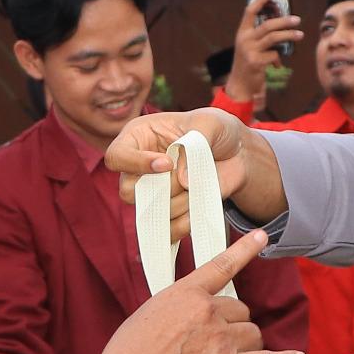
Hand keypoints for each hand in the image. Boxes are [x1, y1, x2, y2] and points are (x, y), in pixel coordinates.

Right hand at [97, 229, 303, 353]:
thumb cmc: (129, 352)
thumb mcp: (149, 312)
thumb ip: (175, 308)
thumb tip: (186, 318)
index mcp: (187, 293)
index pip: (222, 266)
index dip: (244, 250)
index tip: (262, 236)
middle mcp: (209, 311)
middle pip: (240, 310)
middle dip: (233, 322)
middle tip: (214, 338)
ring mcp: (222, 340)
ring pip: (252, 333)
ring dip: (247, 341)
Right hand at [103, 108, 257, 233]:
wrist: (236, 155)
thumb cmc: (216, 130)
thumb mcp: (211, 123)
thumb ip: (195, 144)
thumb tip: (182, 180)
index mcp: (139, 137)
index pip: (117, 156)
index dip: (137, 163)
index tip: (168, 164)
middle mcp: (138, 167)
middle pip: (128, 190)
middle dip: (162, 188)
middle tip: (187, 179)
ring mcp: (152, 192)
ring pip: (148, 212)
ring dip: (178, 204)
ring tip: (199, 187)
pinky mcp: (168, 212)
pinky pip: (165, 230)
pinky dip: (182, 224)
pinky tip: (197, 210)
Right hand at [225, 0, 303, 102]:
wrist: (240, 84)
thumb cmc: (248, 62)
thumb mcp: (250, 46)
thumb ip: (261, 36)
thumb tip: (281, 26)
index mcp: (242, 32)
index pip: (249, 11)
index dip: (260, 0)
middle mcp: (244, 39)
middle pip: (267, 24)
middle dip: (284, 21)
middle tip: (297, 19)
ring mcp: (249, 50)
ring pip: (273, 38)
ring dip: (289, 35)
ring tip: (300, 35)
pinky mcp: (256, 62)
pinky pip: (274, 55)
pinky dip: (278, 58)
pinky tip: (277, 63)